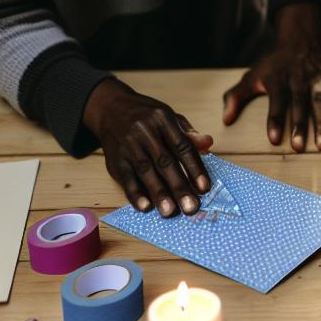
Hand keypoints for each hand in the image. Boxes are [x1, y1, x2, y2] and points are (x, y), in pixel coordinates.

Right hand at [84, 79, 212, 216]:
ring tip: (170, 212)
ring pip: (145, 172)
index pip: (182, 146)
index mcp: (163, 119)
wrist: (111, 108)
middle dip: (179, 186)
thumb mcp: (170, 118)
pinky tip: (145, 207)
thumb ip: (189, 134)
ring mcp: (128, 145)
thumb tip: (208, 144)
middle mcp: (145, 131)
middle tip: (191, 208)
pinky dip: (135, 194)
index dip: (194, 168)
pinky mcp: (115, 159)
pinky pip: (126, 178)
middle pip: (165, 162)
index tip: (204, 188)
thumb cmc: (148, 117)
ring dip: (158, 193)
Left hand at [222, 3, 320, 150]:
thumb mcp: (251, 76)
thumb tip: (226, 120)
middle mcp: (299, 78)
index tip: (274, 140)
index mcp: (278, 78)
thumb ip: (236, 97)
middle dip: (300, 126)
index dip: (275, 120)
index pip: (276, 101)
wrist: (300, 40)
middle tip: (300, 148)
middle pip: (300, 104)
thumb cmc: (273, 65)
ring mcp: (318, 79)